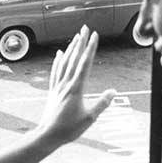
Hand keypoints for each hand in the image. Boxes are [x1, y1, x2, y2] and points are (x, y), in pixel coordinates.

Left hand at [36, 26, 114, 148]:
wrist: (48, 135)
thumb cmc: (69, 129)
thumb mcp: (90, 118)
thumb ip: (102, 104)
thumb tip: (114, 91)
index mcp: (76, 89)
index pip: (85, 63)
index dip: (90, 48)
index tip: (95, 35)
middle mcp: (66, 84)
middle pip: (74, 58)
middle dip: (81, 42)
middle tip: (86, 27)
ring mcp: (58, 87)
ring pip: (64, 63)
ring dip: (71, 48)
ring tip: (76, 37)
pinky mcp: (53, 91)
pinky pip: (55, 72)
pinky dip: (58, 61)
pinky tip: (59, 54)